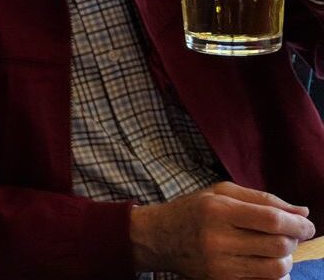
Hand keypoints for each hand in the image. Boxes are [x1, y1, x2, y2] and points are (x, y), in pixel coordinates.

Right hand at [130, 181, 313, 279]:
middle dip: (293, 240)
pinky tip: (265, 262)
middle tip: (290, 235)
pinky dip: (273, 274)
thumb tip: (302, 213)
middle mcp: (217, 239)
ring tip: (277, 249)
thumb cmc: (193, 210)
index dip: (298, 225)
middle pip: (278, 246)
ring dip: (285, 259)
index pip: (272, 221)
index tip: (306, 226)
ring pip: (276, 269)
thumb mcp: (221, 193)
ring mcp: (219, 265)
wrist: (158, 238)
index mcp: (217, 211)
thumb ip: (262, 199)